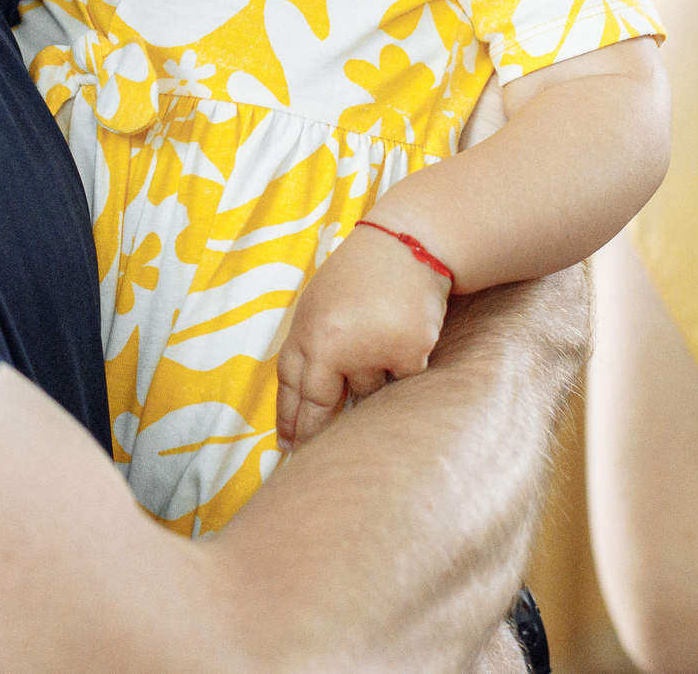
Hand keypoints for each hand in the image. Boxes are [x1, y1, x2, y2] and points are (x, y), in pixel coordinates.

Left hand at [275, 223, 450, 450]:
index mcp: (307, 331)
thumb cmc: (361, 274)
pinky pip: (401, 382)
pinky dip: (402, 368)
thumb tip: (304, 402)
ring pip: (367, 393)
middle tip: (315, 452)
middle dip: (317, 432)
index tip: (288, 446)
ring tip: (376, 342)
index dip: (289, 419)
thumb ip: (311, 347)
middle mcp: (334, 347)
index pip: (292, 387)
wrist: (409, 245)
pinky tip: (404, 338)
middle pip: (321, 407)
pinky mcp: (407, 355)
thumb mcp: (319, 305)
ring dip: (371, 380)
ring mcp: (371, 352)